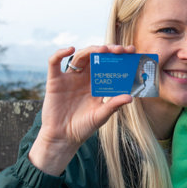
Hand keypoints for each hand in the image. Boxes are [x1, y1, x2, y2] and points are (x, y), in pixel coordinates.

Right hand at [29, 45, 135, 174]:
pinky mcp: (55, 81)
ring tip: (103, 49)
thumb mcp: (101, 116)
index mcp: (97, 84)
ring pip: (80, 57)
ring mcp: (70, 78)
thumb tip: (130, 97)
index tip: (132, 51)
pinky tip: (70, 49)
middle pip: (96, 58)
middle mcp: (84, 78)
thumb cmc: (83, 128)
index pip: (109, 66)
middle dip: (109, 51)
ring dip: (91, 50)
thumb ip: (113, 105)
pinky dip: (60, 53)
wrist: (63, 138)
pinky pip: (54, 63)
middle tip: (121, 49)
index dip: (119, 57)